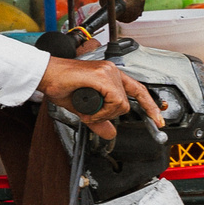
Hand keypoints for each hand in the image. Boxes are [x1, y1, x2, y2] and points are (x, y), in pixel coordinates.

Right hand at [37, 56, 160, 141]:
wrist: (46, 76)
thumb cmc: (60, 85)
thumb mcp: (83, 109)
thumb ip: (99, 120)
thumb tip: (111, 133)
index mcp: (109, 75)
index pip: (137, 90)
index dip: (149, 105)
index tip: (158, 119)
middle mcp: (111, 71)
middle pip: (127, 101)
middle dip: (111, 114)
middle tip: (93, 116)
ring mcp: (107, 72)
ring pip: (121, 103)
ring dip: (104, 113)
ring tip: (87, 110)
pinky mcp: (101, 76)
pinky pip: (113, 101)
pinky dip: (101, 111)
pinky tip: (89, 109)